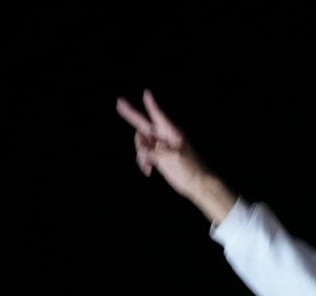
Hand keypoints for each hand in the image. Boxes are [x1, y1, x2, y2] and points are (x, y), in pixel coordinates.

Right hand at [116, 89, 233, 222]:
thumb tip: (142, 151)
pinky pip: (143, 155)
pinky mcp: (158, 158)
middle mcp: (163, 138)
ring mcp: (159, 148)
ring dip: (140, 154)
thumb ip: (156, 152)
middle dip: (131, 114)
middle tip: (119, 103)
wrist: (196, 183)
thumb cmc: (190, 168)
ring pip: (140, 143)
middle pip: (143, 124)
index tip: (146, 92)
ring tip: (147, 166)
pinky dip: (142, 162)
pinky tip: (148, 171)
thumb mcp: (173, 158)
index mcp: (171, 133)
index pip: (158, 115)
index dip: (151, 104)